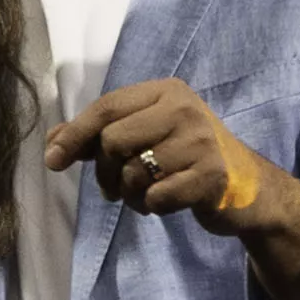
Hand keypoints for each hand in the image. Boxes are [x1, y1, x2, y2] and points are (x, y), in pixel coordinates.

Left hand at [46, 80, 299, 287]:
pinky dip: (151, 208)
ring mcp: (200, 141)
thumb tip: (51, 143)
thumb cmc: (188, 158)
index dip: (74, 136)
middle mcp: (184, 109)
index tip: (53, 162)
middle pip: (112, 141)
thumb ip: (99, 136)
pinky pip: (156, 198)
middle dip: (103, 173)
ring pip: (132, 173)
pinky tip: (165, 203)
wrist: (248, 188)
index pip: (106, 108)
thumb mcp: (147, 136)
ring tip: (143, 196)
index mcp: (166, 91)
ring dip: (128, 195)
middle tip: (112, 189)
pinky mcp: (211, 176)